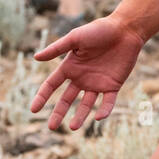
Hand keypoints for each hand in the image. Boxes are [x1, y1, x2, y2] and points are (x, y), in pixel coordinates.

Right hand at [30, 12, 144, 130]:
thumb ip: (57, 49)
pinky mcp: (113, 86)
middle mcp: (81, 78)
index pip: (51, 85)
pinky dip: (104, 111)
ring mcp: (97, 83)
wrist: (125, 30)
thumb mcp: (75, 38)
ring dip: (80, 116)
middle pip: (66, 99)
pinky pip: (107, 102)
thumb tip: (35, 57)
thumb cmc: (98, 30)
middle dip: (58, 113)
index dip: (42, 97)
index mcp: (70, 67)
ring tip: (73, 127)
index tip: (33, 110)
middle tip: (51, 127)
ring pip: (86, 105)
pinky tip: (98, 117)